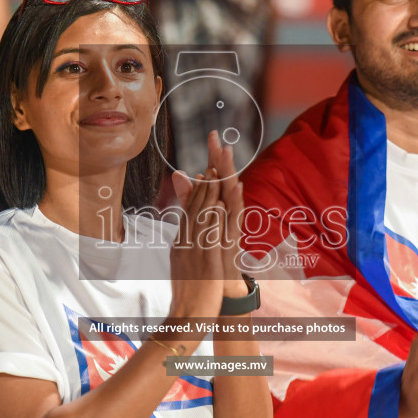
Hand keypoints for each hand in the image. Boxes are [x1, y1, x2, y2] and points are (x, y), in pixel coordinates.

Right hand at [166, 158, 227, 339]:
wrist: (186, 319)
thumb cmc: (187, 299)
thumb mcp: (183, 270)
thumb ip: (184, 251)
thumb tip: (184, 241)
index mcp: (179, 247)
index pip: (187, 215)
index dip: (195, 195)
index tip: (201, 178)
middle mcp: (184, 245)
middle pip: (193, 210)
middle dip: (203, 187)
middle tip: (210, 167)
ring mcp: (194, 251)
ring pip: (202, 216)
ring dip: (209, 193)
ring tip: (216, 174)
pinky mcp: (206, 260)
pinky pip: (211, 231)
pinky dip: (217, 213)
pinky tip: (222, 201)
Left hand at [203, 131, 249, 299]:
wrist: (220, 283)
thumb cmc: (210, 252)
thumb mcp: (197, 219)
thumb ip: (189, 197)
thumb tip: (180, 174)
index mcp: (218, 206)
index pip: (216, 176)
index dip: (213, 155)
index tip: (212, 134)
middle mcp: (227, 212)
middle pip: (224, 179)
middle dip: (221, 158)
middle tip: (217, 136)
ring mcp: (231, 224)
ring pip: (231, 194)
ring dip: (229, 173)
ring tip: (227, 153)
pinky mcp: (234, 237)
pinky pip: (236, 217)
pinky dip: (237, 201)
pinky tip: (237, 187)